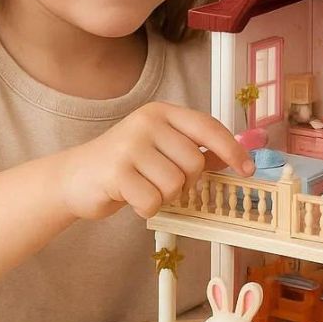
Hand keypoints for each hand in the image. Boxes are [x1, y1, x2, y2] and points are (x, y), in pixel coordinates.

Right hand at [54, 102, 254, 220]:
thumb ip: (195, 151)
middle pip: (195, 163)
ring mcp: (130, 145)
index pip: (208, 127)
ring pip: (176, 185)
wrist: (74, 178)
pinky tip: (130, 198)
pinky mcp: (116, 171)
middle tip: (162, 182)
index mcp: (162, 113)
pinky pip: (153, 201)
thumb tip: (235, 157)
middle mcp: (147, 122)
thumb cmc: (125, 166)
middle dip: (186, 183)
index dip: (232, 150)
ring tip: (144, 188)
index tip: (248, 169)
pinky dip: (146, 208)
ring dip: (164, 197)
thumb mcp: (161, 149)